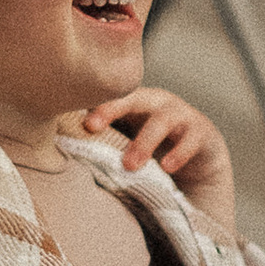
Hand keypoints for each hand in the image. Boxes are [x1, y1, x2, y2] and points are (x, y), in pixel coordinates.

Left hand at [77, 89, 234, 224]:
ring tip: (129, 165)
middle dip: (113, 110)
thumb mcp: (129, 143)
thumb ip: (104, 143)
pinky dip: (179, 153)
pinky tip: (167, 168)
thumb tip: (61, 151)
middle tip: (93, 130)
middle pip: (134, 98)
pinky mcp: (203, 133)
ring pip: (162, 120)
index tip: (82, 123)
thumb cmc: (155, 151)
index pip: (112, 97)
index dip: (97, 106)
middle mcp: (157, 103)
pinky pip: (191, 140)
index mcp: (135, 104)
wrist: (201, 161)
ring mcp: (182, 116)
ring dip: (144, 141)